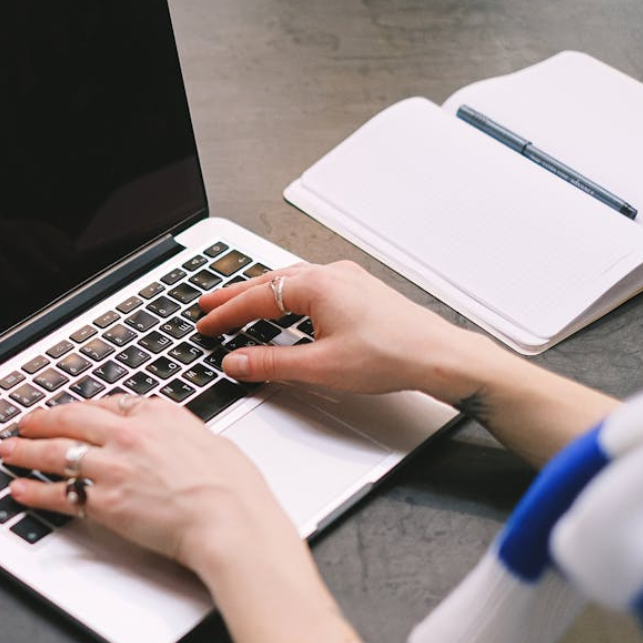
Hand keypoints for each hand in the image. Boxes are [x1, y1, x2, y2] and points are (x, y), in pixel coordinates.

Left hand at [0, 395, 303, 577]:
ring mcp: (114, 466)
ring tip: (9, 451)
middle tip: (24, 423)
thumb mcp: (211, 442)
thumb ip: (182, 437)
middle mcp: (130, 435)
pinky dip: (35, 491)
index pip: (108, 404)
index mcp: (159, 414)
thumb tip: (178, 442)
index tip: (70, 412)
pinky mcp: (105, 501)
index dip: (81, 409)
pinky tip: (21, 489)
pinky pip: (59, 493)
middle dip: (42, 420)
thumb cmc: (234, 490)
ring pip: (56, 452)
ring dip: (26, 451)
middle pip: (72, 420)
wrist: (230, 521)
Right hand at [197, 261, 477, 400]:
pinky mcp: (358, 292)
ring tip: (236, 303)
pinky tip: (283, 307)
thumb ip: (271, 364)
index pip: (256, 298)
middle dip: (234, 295)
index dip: (225, 314)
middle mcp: (330, 275)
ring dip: (259, 293)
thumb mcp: (320, 366)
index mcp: (316, 285)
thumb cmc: (391, 355)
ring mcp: (346, 280)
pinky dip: (284, 295)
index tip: (204, 324)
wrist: (438, 356)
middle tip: (207, 303)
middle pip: (268, 282)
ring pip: (289, 281)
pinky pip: (309, 286)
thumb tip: (236, 362)